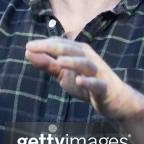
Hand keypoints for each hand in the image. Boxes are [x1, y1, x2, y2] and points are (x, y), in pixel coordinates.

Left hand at [25, 37, 143, 119]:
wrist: (115, 100)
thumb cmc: (86, 83)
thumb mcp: (64, 74)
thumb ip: (48, 64)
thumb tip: (28, 52)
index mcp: (78, 52)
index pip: (60, 43)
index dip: (44, 44)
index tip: (28, 46)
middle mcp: (88, 58)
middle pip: (71, 49)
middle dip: (52, 47)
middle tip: (34, 47)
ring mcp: (98, 73)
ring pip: (85, 64)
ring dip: (73, 62)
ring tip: (59, 62)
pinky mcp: (104, 88)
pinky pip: (97, 84)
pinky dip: (89, 82)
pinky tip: (79, 81)